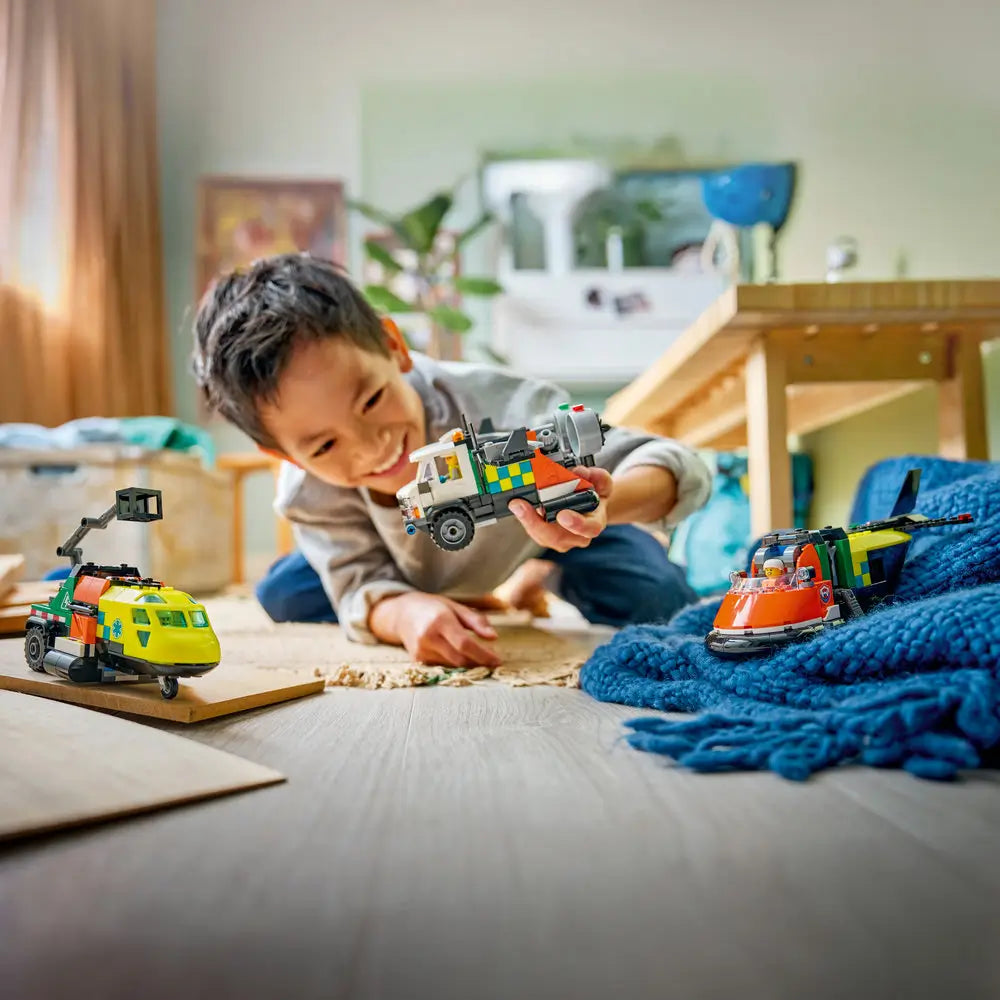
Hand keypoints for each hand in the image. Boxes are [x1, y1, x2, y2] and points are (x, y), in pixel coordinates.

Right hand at [369, 592, 500, 667]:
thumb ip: (476, 621)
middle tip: (492, 661)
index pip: (464, 644)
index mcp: (440, 620)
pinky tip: (460, 656)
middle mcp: (428, 637)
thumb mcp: (456, 607)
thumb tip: (494, 637)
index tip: (497, 660)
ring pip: (452, 665)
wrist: (402, 614)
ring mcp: (421, 651)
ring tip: (479, 657)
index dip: (483, 654)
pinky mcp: (417, 660)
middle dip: (478, 662)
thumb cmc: (433, 607)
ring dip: (468, 664)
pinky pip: (442, 666)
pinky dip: (454, 664)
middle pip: (459, 658)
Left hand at [508, 466, 611, 552]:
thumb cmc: (596, 496)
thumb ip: (596, 476)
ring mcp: (562, 539)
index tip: (563, 515)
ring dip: (527, 520)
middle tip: (522, 506)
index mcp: (595, 523)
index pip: (589, 528)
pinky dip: (525, 518)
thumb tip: (579, 472)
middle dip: (537, 523)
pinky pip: (535, 532)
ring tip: (516, 504)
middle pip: (557, 537)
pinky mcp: (548, 536)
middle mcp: (578, 536)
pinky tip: (518, 507)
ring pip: (542, 536)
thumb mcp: (602, 482)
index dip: (576, 523)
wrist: (591, 508)